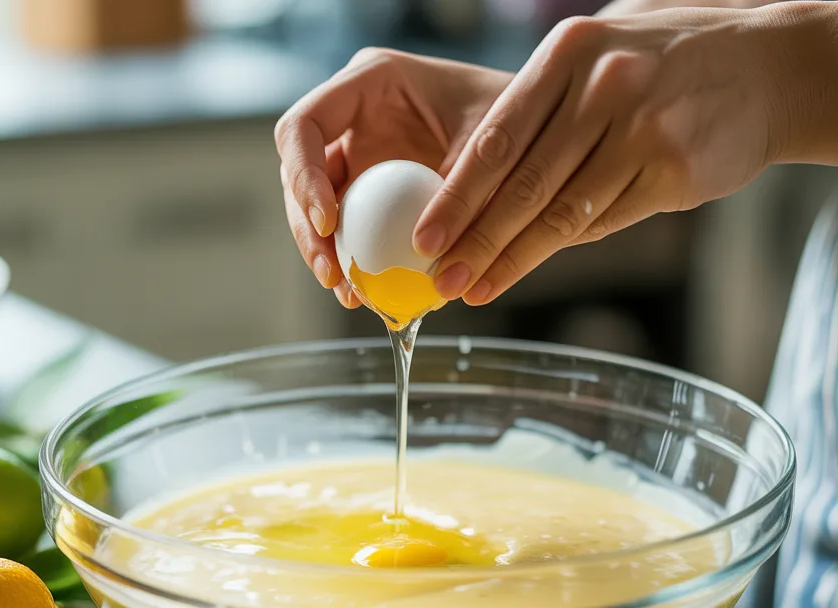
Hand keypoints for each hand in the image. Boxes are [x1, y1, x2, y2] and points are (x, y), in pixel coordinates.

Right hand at [275, 48, 511, 307]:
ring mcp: (360, 156)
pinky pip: (347, 229)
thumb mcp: (491, 145)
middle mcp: (354, 118)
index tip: (327, 224)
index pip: (304, 126)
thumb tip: (430, 253)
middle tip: (333, 275)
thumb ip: (458, 189)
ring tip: (348, 294)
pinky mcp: (370, 191)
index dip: (303, 176)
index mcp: (370, 82)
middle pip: (298, 173)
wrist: (539, 129)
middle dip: (307, 229)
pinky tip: (363, 294)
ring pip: (315, 207)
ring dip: (324, 253)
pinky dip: (351, 262)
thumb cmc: (520, 116)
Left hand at [413, 9, 791, 304]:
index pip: (496, 138)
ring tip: (472, 289)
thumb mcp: (601, 57)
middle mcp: (600, 87)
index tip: (424, 235)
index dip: (454, 195)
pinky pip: (603, 221)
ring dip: (509, 259)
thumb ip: (544, 109)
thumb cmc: (670, 65)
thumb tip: (479, 178)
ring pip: (558, 213)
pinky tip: (526, 270)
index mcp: (568, 54)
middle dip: (472, 238)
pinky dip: (562, 249)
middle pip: (519, 183)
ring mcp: (638, 128)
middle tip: (438, 277)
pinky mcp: (670, 169)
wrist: (773, 67)